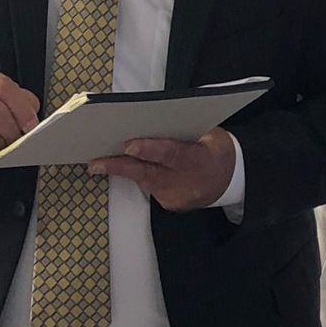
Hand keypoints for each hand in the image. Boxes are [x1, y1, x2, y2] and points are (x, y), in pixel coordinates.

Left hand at [89, 126, 235, 211]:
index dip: (150, 150)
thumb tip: (151, 122)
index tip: (129, 146)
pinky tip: (120, 167)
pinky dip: (136, 176)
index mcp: (200, 160)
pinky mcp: (168, 204)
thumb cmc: (216, 151)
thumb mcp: (210, 136)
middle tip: (96, 162)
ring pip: (144, 182)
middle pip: (149, 174)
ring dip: (122, 170)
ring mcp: (177, 197)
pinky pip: (148, 187)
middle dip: (120, 166)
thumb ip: (183, 132)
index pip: (172, 154)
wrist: (229, 181)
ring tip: (98, 161)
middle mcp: (187, 183)